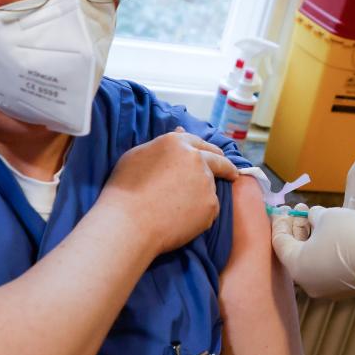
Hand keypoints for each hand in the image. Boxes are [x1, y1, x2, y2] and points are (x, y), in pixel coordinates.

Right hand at [99, 128, 238, 254]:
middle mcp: (196, 158)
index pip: (200, 143)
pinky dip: (199, 215)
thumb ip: (161, 144)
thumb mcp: (137, 156)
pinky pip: (208, 210)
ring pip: (211, 188)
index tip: (217, 156)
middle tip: (231, 173)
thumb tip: (179, 131)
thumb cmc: (124, 191)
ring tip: (180, 209)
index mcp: (177, 143)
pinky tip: (181, 221)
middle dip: (226, 166)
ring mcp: (206, 182)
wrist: (129, 223)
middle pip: (219, 160)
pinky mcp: (211, 206)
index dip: (209, 150)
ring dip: (203, 195)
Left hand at [270, 204, 354, 298]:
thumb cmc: (354, 236)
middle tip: (301, 209)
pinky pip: (328, 267)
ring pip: (312, 260)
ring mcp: (327, 289)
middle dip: (298, 228)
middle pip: (295, 252)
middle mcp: (308, 283)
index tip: (284, 207)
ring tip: (319, 218)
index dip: (280, 221)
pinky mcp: (345, 289)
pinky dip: (327, 250)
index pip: (279, 241)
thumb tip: (312, 217)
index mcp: (296, 266)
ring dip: (313, 238)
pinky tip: (335, 234)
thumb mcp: (328, 216)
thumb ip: (313, 216)